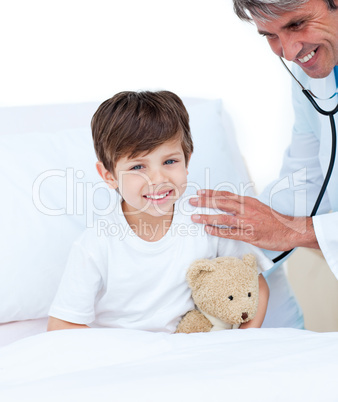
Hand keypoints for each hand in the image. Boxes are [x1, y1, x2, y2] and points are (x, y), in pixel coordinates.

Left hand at [189, 190, 318, 250]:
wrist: (290, 230)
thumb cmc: (273, 220)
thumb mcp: (258, 207)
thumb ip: (243, 206)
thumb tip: (228, 205)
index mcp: (248, 202)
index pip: (226, 195)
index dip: (211, 193)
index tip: (199, 192)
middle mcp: (247, 209)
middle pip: (222, 203)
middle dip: (205, 201)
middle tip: (191, 201)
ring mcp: (248, 222)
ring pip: (224, 218)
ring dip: (208, 217)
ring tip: (195, 217)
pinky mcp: (250, 234)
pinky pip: (231, 232)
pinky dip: (218, 231)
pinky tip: (208, 230)